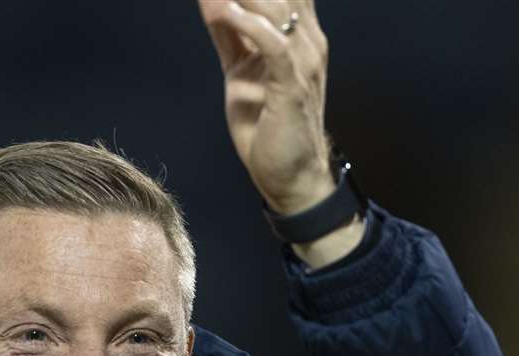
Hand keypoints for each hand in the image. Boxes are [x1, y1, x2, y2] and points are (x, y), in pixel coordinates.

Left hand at [198, 2, 362, 266]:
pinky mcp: (292, 87)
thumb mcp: (241, 70)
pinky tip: (225, 12)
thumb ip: (228, 34)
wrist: (289, 174)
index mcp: (298, 36)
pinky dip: (250, 25)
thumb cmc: (266, 124)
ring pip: (279, 10)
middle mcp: (307, 42)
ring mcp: (303, 63)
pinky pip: (275, 45)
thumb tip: (211, 0)